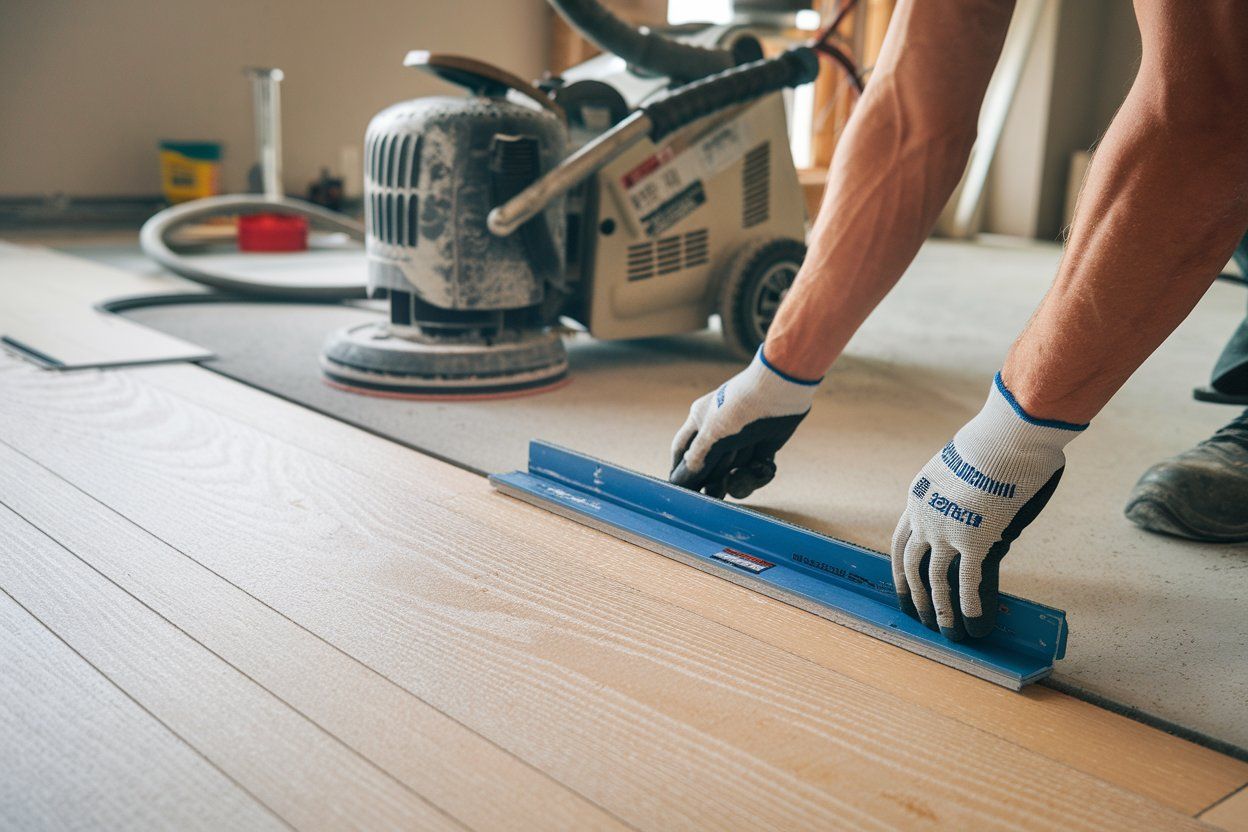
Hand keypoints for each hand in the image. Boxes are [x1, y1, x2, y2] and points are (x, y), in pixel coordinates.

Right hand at [670, 348, 819, 497]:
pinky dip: (758, 473)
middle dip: (715, 479)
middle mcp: (718, 431)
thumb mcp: (713, 437)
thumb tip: (676, 484)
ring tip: (745, 473)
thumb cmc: (741, 409)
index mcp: (699, 421)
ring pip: (732, 472)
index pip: (682, 451)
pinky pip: (754, 470)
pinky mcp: (762, 447)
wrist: (781, 392)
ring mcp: (740, 440)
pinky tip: (763, 466)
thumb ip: (695, 463)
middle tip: (716, 491)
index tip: (681, 493)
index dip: (679, 472)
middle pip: (709, 468)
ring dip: (739, 479)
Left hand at [890, 373, 1085, 639]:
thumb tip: (982, 503)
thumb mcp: (966, 465)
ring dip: (939, 611)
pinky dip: (970, 607)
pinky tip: (974, 625)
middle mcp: (924, 517)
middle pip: (911, 566)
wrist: (1005, 435)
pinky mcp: (975, 539)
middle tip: (916, 618)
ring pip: (935, 580)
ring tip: (945, 634)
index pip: (901, 541)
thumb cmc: (995, 441)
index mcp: (918, 497)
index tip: (903, 586)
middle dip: (913, 596)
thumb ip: (967, 490)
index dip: (901, 569)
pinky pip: (968, 581)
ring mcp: (947, 530)